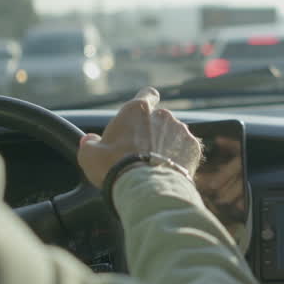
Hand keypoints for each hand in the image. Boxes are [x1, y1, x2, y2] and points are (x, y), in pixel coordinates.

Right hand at [76, 87, 201, 187]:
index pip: (147, 94)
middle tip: (141, 153)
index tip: (142, 115)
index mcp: (137, 109)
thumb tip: (89, 140)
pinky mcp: (194, 148)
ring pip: (174, 135)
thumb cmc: (114, 168)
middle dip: (153, 132)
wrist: (146, 189)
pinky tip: (169, 172)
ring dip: (167, 145)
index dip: (145, 103)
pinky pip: (186, 151)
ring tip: (155, 167)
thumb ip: (90, 143)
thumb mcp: (90, 155)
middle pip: (159, 119)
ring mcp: (181, 131)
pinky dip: (180, 159)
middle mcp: (162, 115)